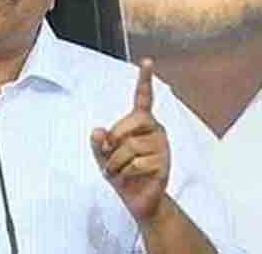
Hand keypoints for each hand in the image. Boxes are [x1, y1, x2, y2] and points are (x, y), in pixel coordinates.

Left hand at [91, 58, 169, 222]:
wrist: (138, 199)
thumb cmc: (121, 172)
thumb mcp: (102, 156)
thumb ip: (98, 143)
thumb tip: (97, 131)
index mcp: (141, 122)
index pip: (143, 98)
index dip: (144, 80)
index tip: (146, 62)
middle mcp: (155, 129)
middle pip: (126, 127)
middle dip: (112, 144)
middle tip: (112, 156)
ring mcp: (162, 146)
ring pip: (129, 149)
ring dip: (117, 164)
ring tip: (121, 170)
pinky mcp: (164, 164)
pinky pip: (136, 164)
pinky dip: (126, 174)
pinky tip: (132, 177)